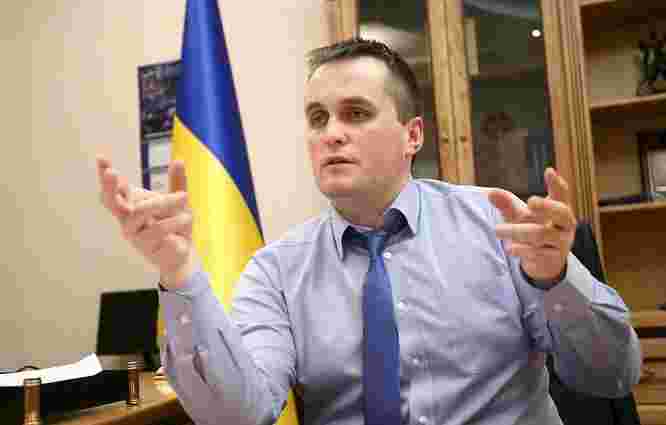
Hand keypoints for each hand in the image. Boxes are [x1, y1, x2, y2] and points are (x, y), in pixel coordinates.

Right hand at [96, 155, 197, 288]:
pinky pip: (159, 230)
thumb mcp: (178, 201)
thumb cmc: (175, 225)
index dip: (104, 176)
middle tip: (113, 172)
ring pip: (140, 212)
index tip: (101, 158)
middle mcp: (127, 220)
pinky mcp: (146, 247)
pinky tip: (186, 218)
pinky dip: (175, 221)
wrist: (184, 253)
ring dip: (164, 202)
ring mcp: (134, 234)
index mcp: (131, 206)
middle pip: (111, 202)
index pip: (113, 190)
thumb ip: (177, 182)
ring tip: (184, 198)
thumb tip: (178, 160)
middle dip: (110, 186)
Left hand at [488, 168, 576, 283]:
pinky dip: (522, 249)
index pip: (561, 194)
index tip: (549, 171)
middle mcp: (565, 224)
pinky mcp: (554, 257)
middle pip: (560, 211)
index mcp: (560, 209)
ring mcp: (562, 241)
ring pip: (541, 233)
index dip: (556, 183)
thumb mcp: (521, 217)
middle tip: (530, 201)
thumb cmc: (534, 230)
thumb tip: (490, 193)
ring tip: (497, 230)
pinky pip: (538, 252)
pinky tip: (509, 249)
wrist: (545, 262)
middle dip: (545, 206)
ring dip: (517, 231)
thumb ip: (508, 205)